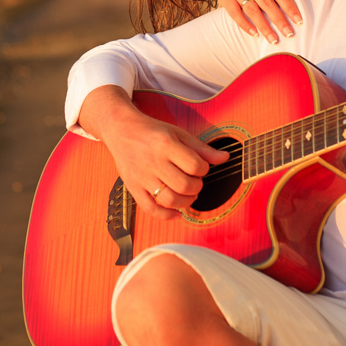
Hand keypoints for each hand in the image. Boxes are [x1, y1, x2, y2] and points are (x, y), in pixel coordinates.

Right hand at [81, 87, 230, 220]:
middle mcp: (153, 162)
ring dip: (185, 202)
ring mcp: (142, 177)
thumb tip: (224, 158)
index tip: (200, 168)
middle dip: (196, 187)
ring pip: (169, 200)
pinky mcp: (133, 187)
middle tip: (194, 181)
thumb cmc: (151, 131)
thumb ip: (201, 148)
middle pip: (184, 186)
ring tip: (187, 195)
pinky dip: (167, 215)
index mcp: (166, 145)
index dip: (204, 170)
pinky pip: (150, 209)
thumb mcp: (178, 133)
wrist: (121, 129)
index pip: (195, 166)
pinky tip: (176, 212)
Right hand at [219, 0, 310, 42]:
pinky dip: (244, 25)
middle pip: (267, 3)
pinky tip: (255, 34)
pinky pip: (235, 14)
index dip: (290, 7)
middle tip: (289, 34)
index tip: (299, 22)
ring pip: (252, 10)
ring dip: (264, 27)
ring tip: (274, 40)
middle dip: (279, 20)